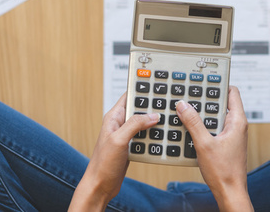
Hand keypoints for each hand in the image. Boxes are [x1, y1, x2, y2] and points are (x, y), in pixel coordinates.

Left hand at [69, 93, 159, 210]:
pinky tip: (162, 137)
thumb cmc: (103, 164)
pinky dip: (154, 136)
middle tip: (169, 103)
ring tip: (169, 118)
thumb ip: (135, 125)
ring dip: (155, 123)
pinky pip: (146, 137)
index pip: (129, 96)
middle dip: (153, 106)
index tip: (157, 84)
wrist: (101, 186)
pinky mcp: (131, 146)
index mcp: (113, 117)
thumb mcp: (119, 140)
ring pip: (145, 123)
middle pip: (140, 109)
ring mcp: (126, 136)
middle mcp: (120, 124)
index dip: (141, 88)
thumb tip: (152, 115)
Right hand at [176, 86, 252, 211]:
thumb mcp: (203, 144)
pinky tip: (190, 129)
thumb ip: (193, 122)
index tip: (205, 80)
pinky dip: (203, 126)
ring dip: (203, 114)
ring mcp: (232, 135)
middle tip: (190, 95)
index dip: (218, 84)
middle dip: (206, 99)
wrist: (229, 192)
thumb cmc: (223, 172)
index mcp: (237, 121)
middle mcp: (237, 126)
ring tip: (187, 111)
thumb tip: (184, 105)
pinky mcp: (226, 143)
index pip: (232, 92)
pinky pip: (214, 128)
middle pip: (222, 103)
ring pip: (216, 116)